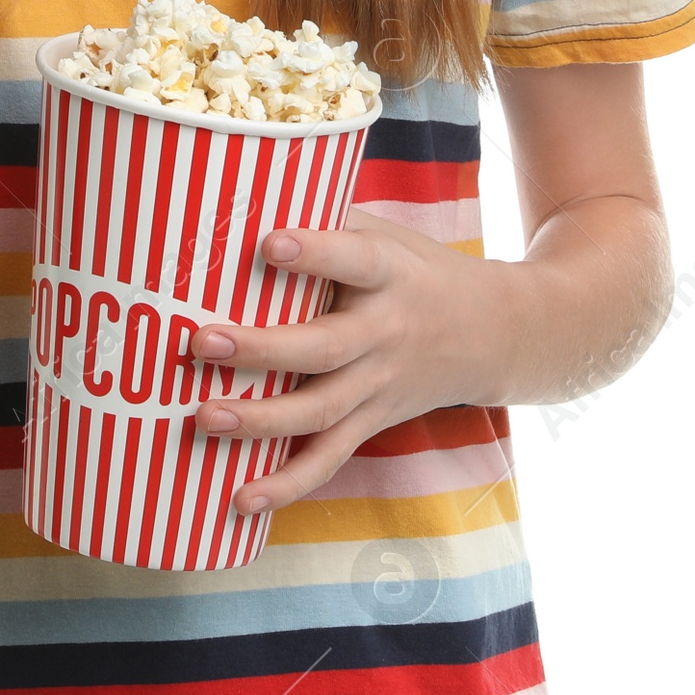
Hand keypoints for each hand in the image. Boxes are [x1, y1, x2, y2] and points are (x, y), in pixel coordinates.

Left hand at [188, 206, 508, 515]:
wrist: (494, 333)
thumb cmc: (415, 269)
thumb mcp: (384, 233)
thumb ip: (324, 217)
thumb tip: (240, 195)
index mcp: (389, 274)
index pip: (352, 259)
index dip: (314, 252)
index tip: (268, 242)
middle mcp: (385, 333)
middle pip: (323, 348)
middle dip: (260, 349)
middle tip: (200, 341)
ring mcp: (379, 386)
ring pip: (320, 412)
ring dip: (260, 421)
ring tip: (203, 418)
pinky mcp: (373, 421)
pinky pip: (330, 458)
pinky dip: (288, 483)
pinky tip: (241, 499)